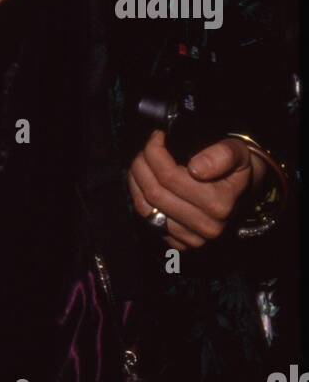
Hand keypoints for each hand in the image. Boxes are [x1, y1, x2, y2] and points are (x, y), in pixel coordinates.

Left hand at [128, 130, 265, 250]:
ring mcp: (193, 239)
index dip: (155, 151)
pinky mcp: (181, 244)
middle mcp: (206, 226)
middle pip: (154, 192)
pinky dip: (140, 199)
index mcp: (219, 203)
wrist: (243, 193)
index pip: (169, 177)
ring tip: (143, 162)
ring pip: (146, 208)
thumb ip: (220, 156)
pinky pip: (148, 222)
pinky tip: (146, 182)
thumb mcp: (236, 152)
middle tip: (146, 148)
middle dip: (142, 164)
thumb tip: (196, 168)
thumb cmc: (236, 168)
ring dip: (137, 181)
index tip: (158, 136)